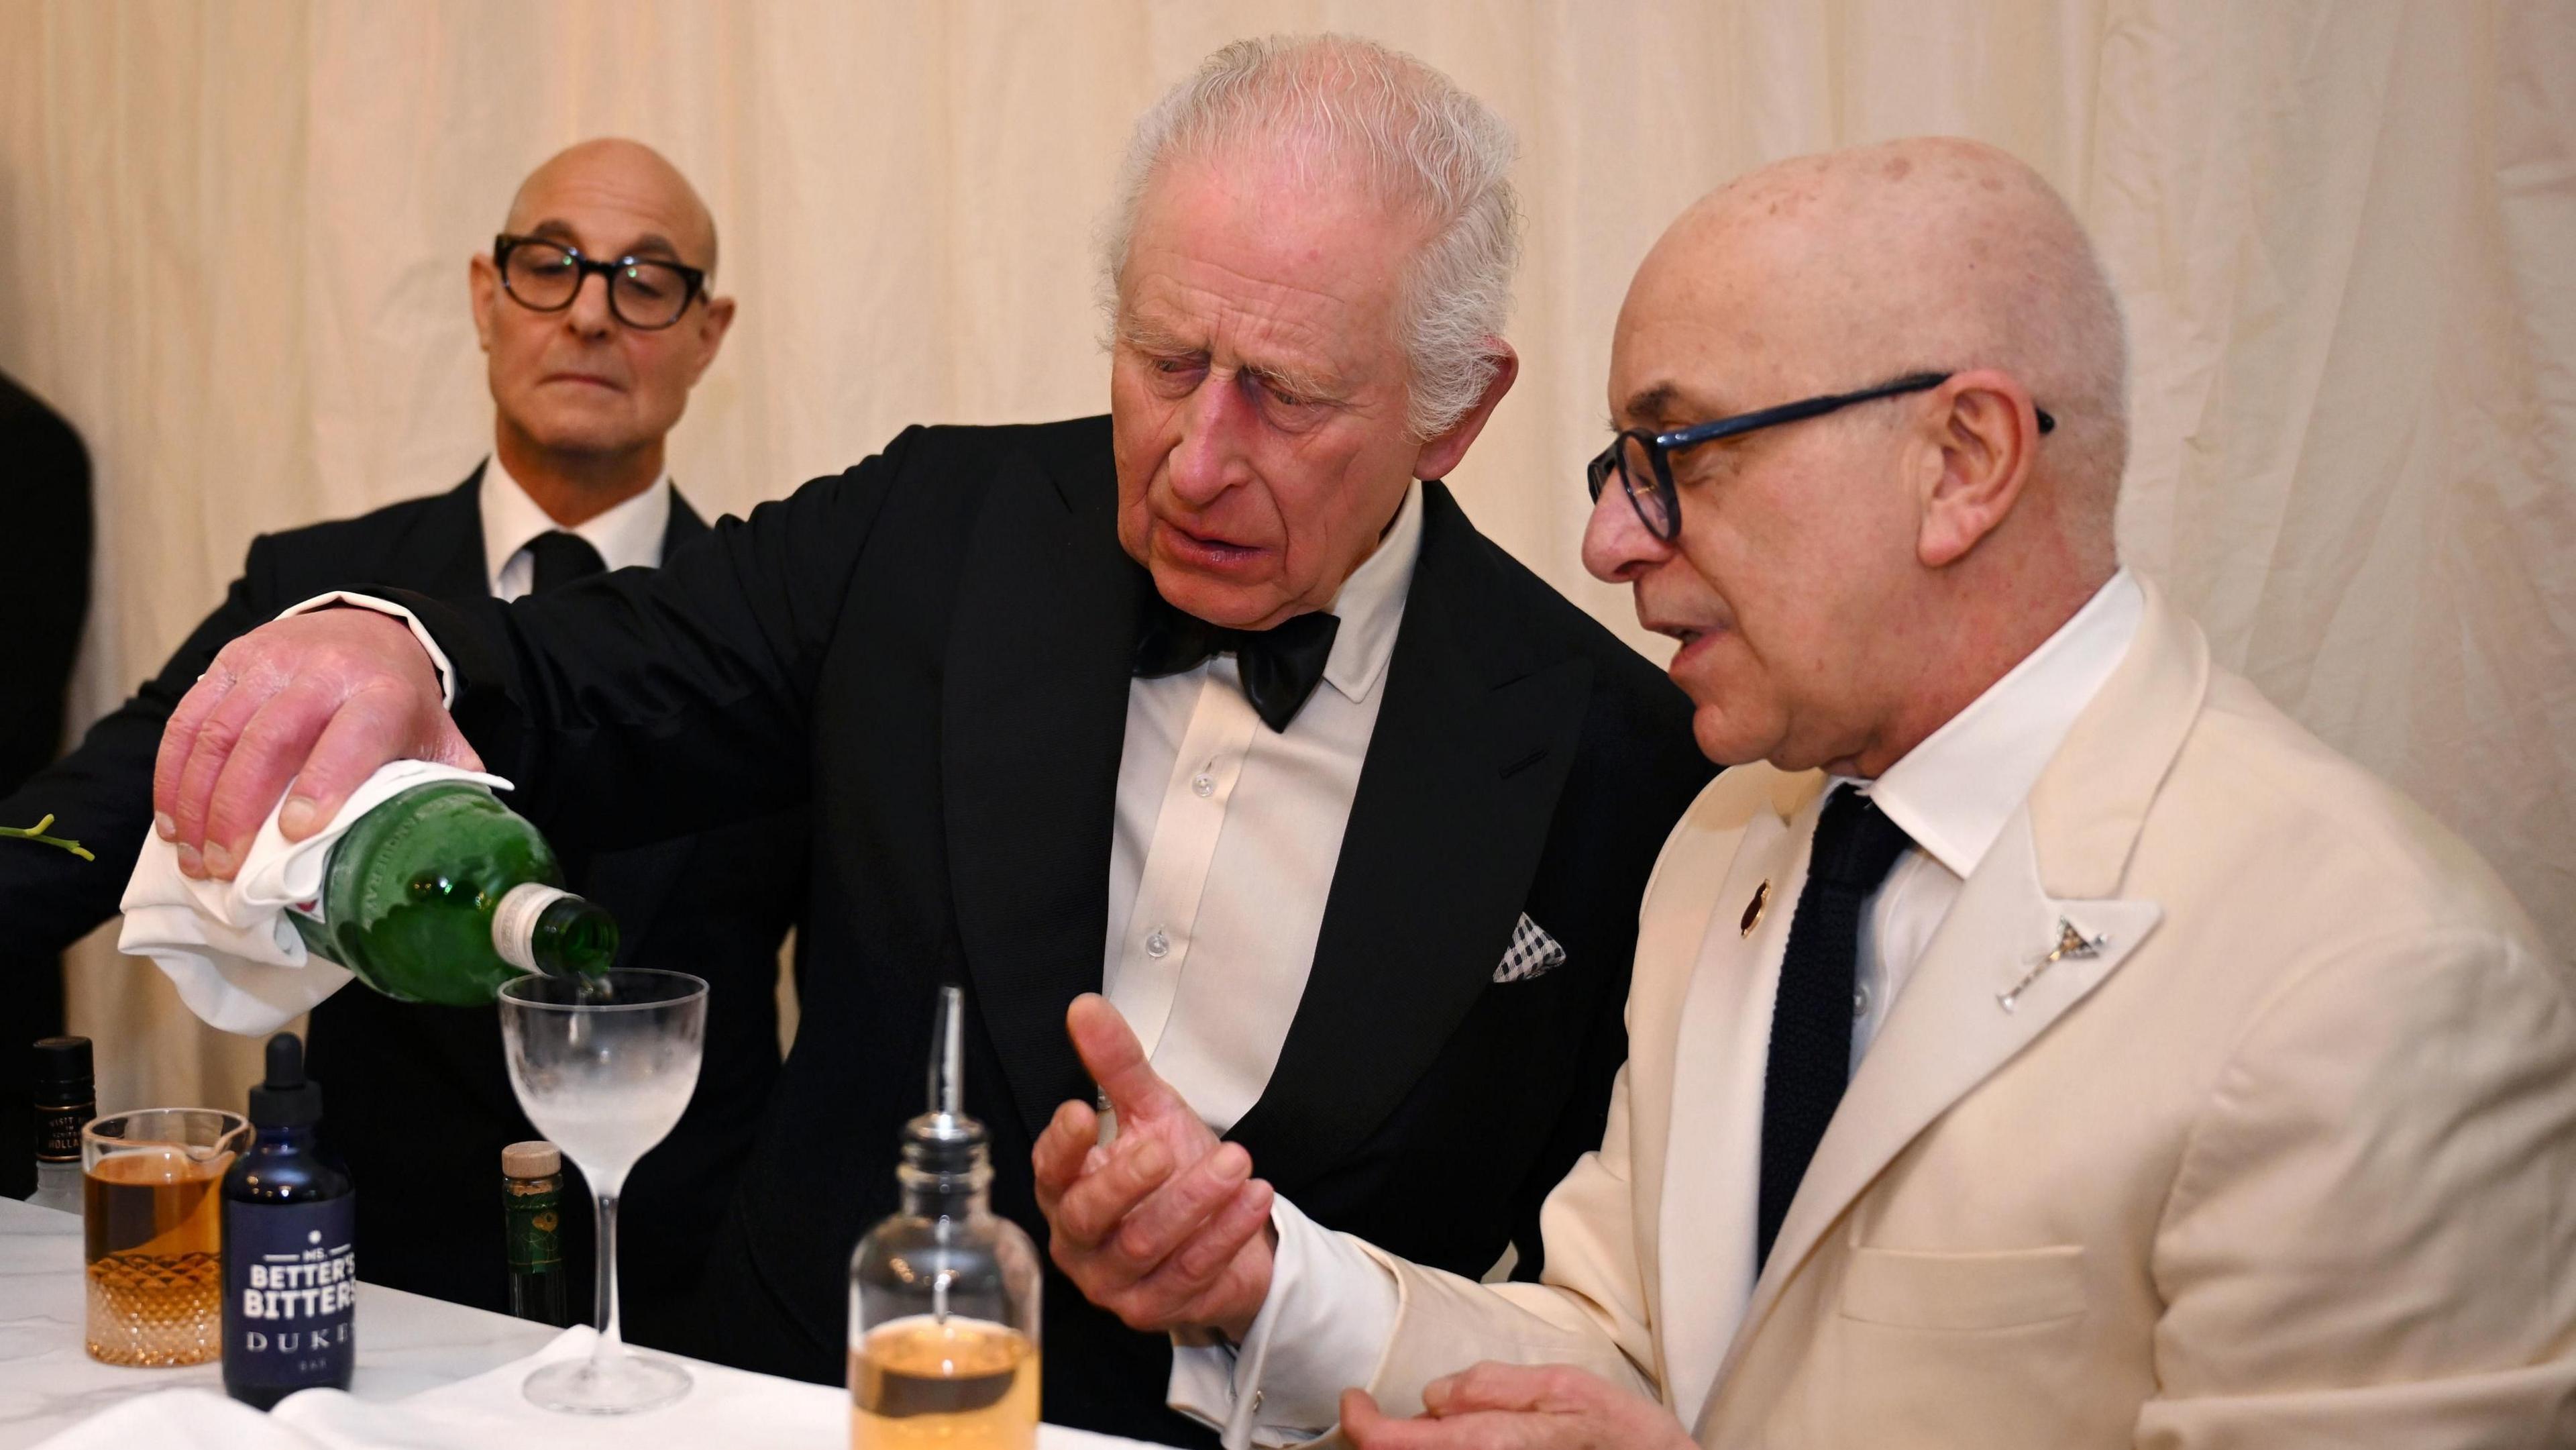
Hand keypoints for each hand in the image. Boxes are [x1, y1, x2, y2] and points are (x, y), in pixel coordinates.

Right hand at [153, 607, 477, 878]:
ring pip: (219, 732)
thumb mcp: (437, 740)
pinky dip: (173, 774)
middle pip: (269, 739)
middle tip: (224, 869)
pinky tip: (173, 821)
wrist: (371, 629)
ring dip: (196, 802)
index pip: (352, 735)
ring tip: (194, 859)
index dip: (324, 782)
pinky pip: (188, 719)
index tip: (297, 833)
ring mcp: (269, 661)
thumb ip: (445, 788)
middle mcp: (324, 671)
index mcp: (384, 694)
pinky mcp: (228, 660)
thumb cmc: (400, 704)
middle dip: (238, 810)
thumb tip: (445, 853)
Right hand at [1031, 994, 1276, 1339]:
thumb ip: (1116, 1065)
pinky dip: (1226, 1234)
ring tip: (1238, 1163)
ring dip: (1196, 1202)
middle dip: (1131, 1181)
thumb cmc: (1173, 1170)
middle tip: (1170, 1148)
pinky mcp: (1155, 1310)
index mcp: (1065, 1189)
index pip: (1048, 1170)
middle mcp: (1078, 1240)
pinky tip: (1255, 1197)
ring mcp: (1113, 1282)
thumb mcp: (1149, 1112)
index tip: (1083, 1111)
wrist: (1223, 1233)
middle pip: (1090, 1215)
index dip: (1062, 1145)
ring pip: (1146, 1245)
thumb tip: (1084, 1006)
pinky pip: (1190, 1274)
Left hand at [1340, 1365, 1694, 1449]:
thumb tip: (1434, 1394)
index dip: (1362, 1424)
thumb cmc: (1624, 1438)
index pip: (1395, 1446)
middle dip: (1395, 1437)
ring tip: (1456, 1428)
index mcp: (1493, 1446)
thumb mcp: (1565, 1386)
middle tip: (1419, 1413)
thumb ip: (1494, 1386)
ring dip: (1426, 1446)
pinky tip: (1472, 1441)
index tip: (1355, 1401)